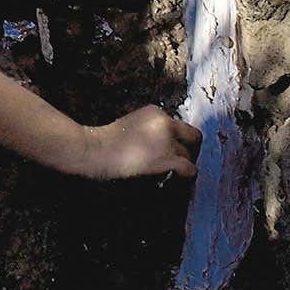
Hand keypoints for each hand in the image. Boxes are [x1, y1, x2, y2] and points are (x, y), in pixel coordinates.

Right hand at [80, 106, 202, 180]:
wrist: (96, 150)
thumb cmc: (107, 141)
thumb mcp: (131, 124)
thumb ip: (151, 129)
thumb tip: (167, 145)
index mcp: (155, 111)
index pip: (179, 125)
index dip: (178, 139)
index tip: (171, 150)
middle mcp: (165, 122)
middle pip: (193, 136)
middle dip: (190, 149)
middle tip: (181, 161)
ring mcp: (167, 140)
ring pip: (190, 155)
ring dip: (183, 164)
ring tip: (171, 173)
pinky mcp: (167, 158)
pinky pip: (189, 168)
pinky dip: (185, 175)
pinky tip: (175, 178)